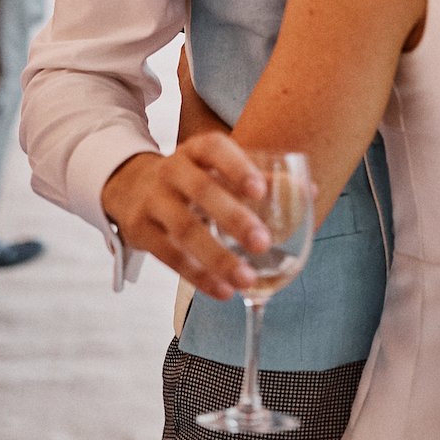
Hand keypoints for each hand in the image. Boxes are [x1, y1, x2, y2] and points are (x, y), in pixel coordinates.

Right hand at [100, 137, 269, 299]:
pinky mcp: (140, 230)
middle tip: (263, 243)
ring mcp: (153, 200)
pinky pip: (169, 256)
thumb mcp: (217, 169)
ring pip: (184, 228)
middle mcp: (172, 170)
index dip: (237, 168)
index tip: (259, 191)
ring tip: (246, 279)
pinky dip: (198, 276)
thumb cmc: (191, 177)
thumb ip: (261, 179)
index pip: (215, 149)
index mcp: (197, 150)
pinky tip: (223, 290)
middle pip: (201, 191)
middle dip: (233, 218)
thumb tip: (309, 190)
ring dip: (217, 257)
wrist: (129, 185)